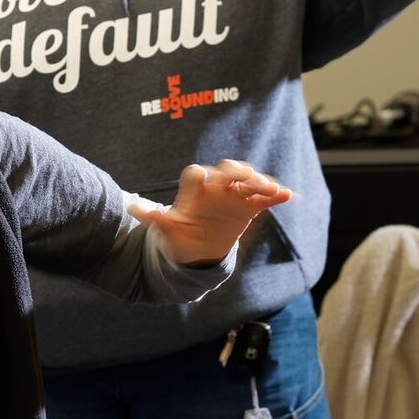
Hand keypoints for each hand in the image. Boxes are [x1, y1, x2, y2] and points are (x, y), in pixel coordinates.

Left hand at [130, 160, 289, 266]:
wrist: (197, 248)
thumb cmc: (180, 233)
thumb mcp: (166, 228)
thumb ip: (151, 216)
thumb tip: (130, 207)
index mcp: (193, 191)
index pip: (196, 175)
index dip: (201, 175)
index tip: (207, 178)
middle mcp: (215, 188)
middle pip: (227, 171)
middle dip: (236, 171)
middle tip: (246, 177)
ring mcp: (233, 196)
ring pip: (248, 183)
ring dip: (259, 182)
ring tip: (271, 189)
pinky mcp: (249, 207)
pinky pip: (263, 199)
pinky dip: (275, 195)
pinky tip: (288, 196)